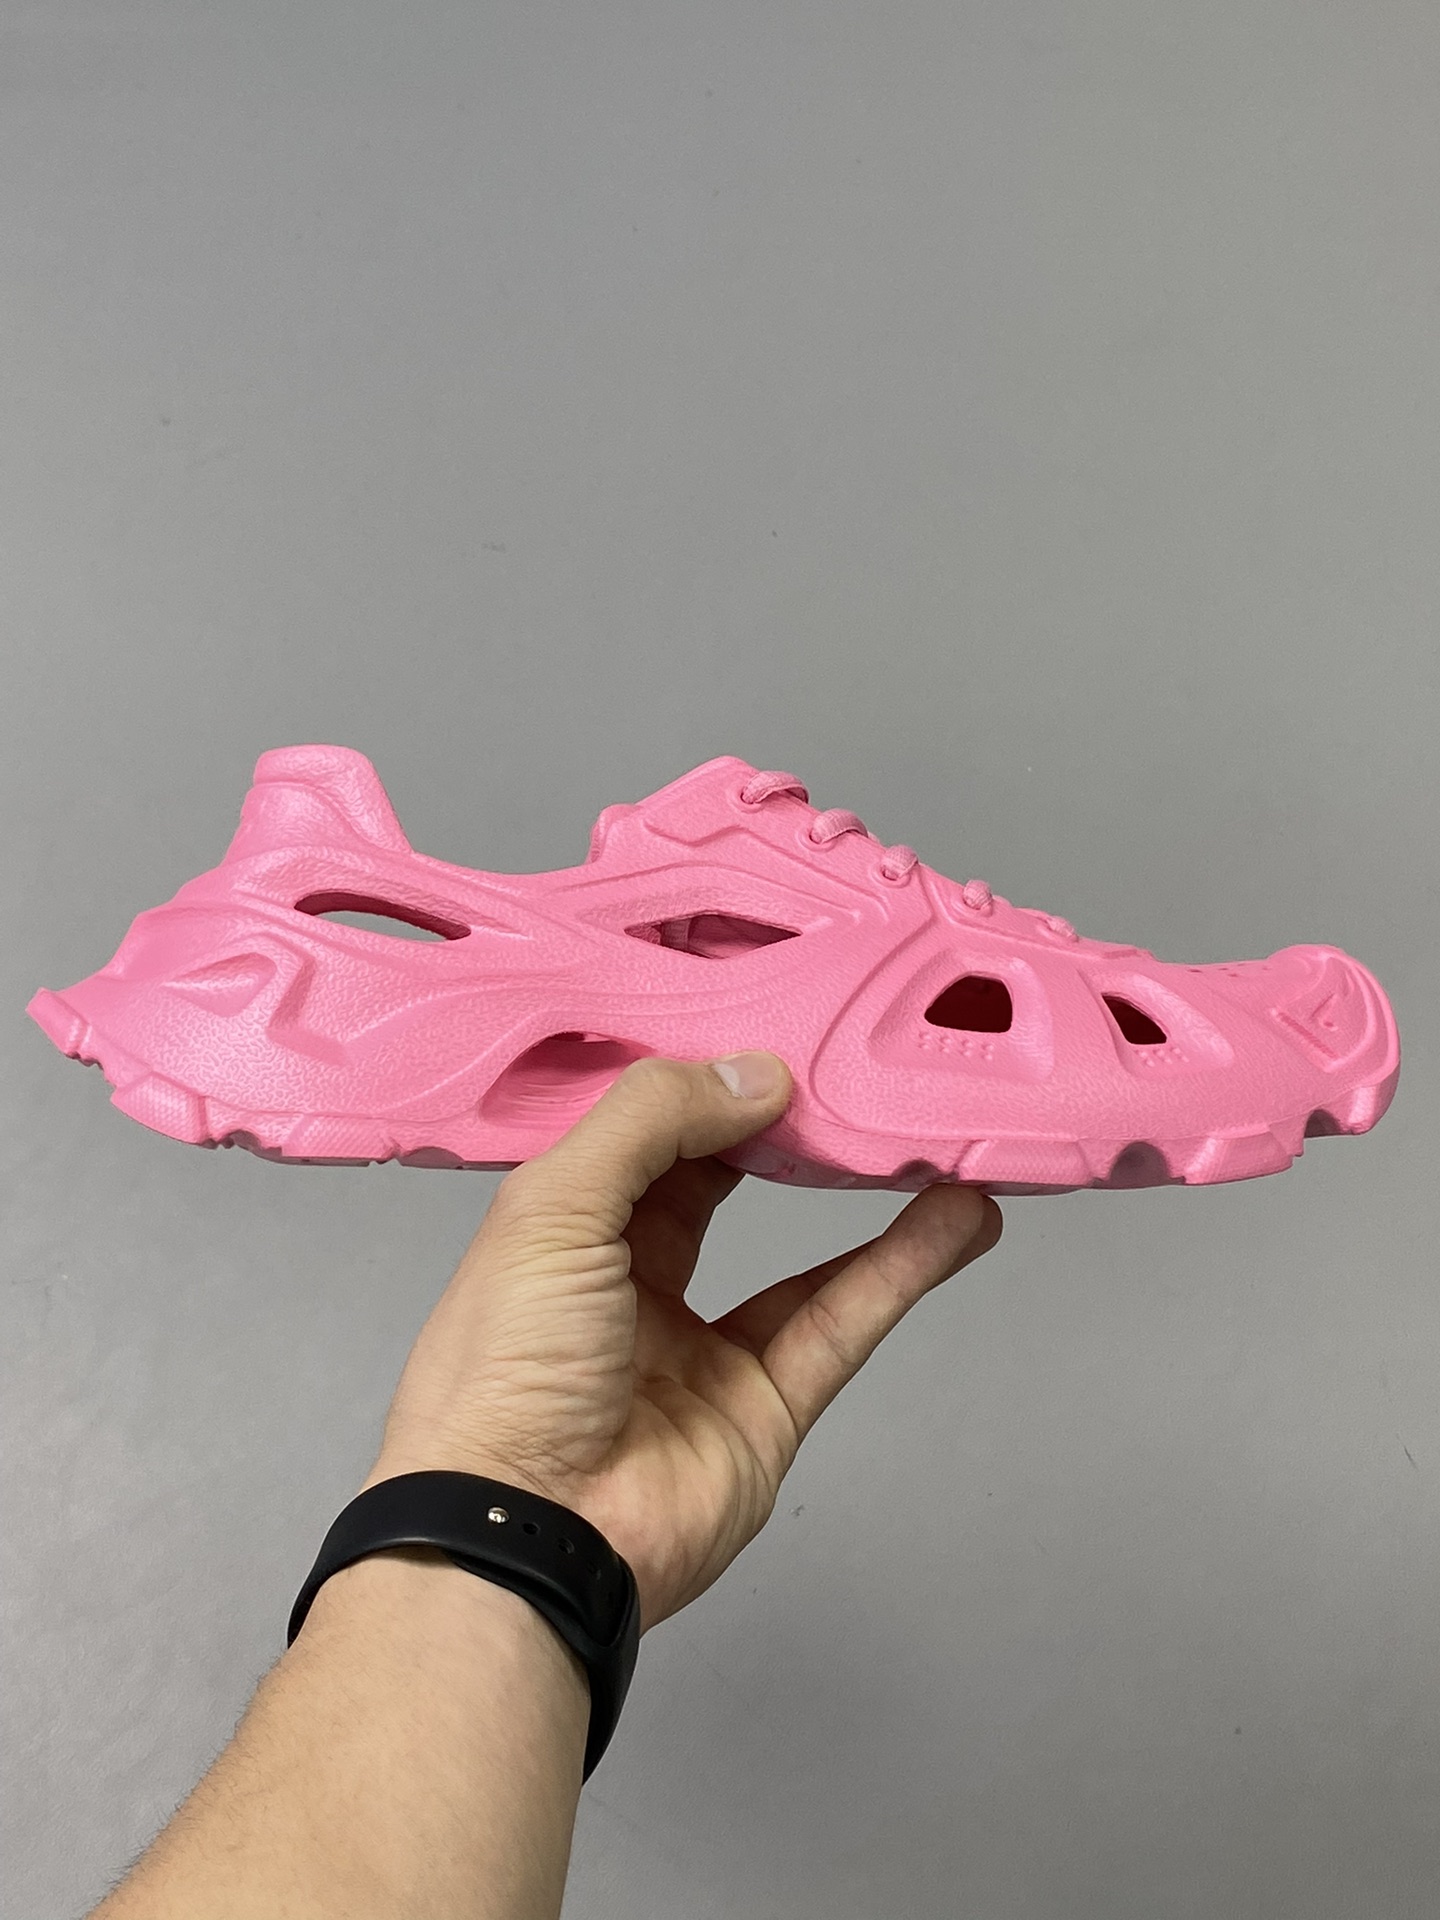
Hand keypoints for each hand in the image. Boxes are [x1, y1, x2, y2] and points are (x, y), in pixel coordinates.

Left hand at [363, 1052, 1002, 1634]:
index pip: (640, 1136)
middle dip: (787, 1133)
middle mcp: (628, 1285)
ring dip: (870, 1200)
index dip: (704, 1087)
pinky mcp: (763, 1411)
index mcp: (560, 1232)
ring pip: (802, 1260)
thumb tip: (752, 1074)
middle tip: (856, 1076)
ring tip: (934, 1140)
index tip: (776, 1039)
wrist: (524, 1538)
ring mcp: (699, 1352)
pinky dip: (902, 1269)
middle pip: (724, 1187)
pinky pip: (842, 1325)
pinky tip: (956, 1220)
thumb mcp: (555, 1209)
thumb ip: (651, 1124)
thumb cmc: (501, 1370)